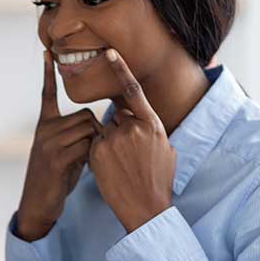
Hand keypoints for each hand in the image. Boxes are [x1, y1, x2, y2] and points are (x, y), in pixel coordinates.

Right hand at [16, 50, 101, 240]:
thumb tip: (96, 124)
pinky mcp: (56, 158)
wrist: (38, 203)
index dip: (47, 74)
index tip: (47, 52)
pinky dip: (93, 155)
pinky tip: (84, 167)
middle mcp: (44, 130)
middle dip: (96, 131)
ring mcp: (48, 143)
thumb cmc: (55, 178)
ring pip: (88, 128)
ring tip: (86, 162)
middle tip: (93, 152)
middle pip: (85, 115)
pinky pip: (87, 145)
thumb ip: (75, 135)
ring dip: (97, 144)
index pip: (47, 94)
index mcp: (44, 125)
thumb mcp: (63, 152)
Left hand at [89, 50, 175, 232]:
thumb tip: (141, 120)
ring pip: (103, 133)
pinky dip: (98, 155)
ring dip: (108, 145)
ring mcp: (114, 139)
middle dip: (118, 133)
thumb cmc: (158, 180)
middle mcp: (133, 127)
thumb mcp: (165, 149)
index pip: (134, 91)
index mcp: (152, 124)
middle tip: (129, 157)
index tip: (110, 53)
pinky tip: (111, 170)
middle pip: (116, 118)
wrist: (145, 207)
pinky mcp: (98, 152)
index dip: (121, 70)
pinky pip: (93, 145)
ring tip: (121, 166)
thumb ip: (150, 130)